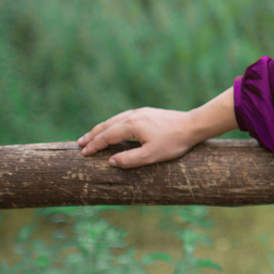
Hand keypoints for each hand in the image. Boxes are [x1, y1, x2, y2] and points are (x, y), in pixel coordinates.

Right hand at [77, 107, 199, 168]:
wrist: (193, 125)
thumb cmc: (174, 142)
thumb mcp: (151, 155)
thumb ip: (129, 160)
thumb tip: (110, 161)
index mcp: (132, 125)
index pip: (106, 136)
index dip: (94, 145)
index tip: (83, 153)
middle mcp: (133, 115)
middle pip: (107, 125)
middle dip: (92, 135)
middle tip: (79, 143)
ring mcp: (140, 112)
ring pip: (115, 119)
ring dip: (101, 128)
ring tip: (91, 136)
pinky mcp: (147, 112)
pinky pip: (123, 117)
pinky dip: (113, 124)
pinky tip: (113, 128)